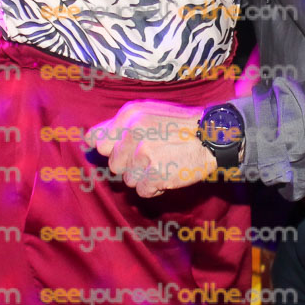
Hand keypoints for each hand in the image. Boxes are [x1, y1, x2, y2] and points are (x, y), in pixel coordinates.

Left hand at [86, 100, 216, 197]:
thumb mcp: (149, 112)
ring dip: (145, 177)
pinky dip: (156, 188)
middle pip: (113, 164)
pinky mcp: (155, 173)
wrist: (213, 134)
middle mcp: (132, 131)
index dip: (111, 149)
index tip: (126, 150)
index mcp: (129, 114)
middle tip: (153, 155)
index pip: (97, 139)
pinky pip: (143, 191)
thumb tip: (90, 139)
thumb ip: (120, 124)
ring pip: (128, 180)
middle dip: (130, 165)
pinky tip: (169, 173)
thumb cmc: (181, 125)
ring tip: (164, 162)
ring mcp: (143, 153)